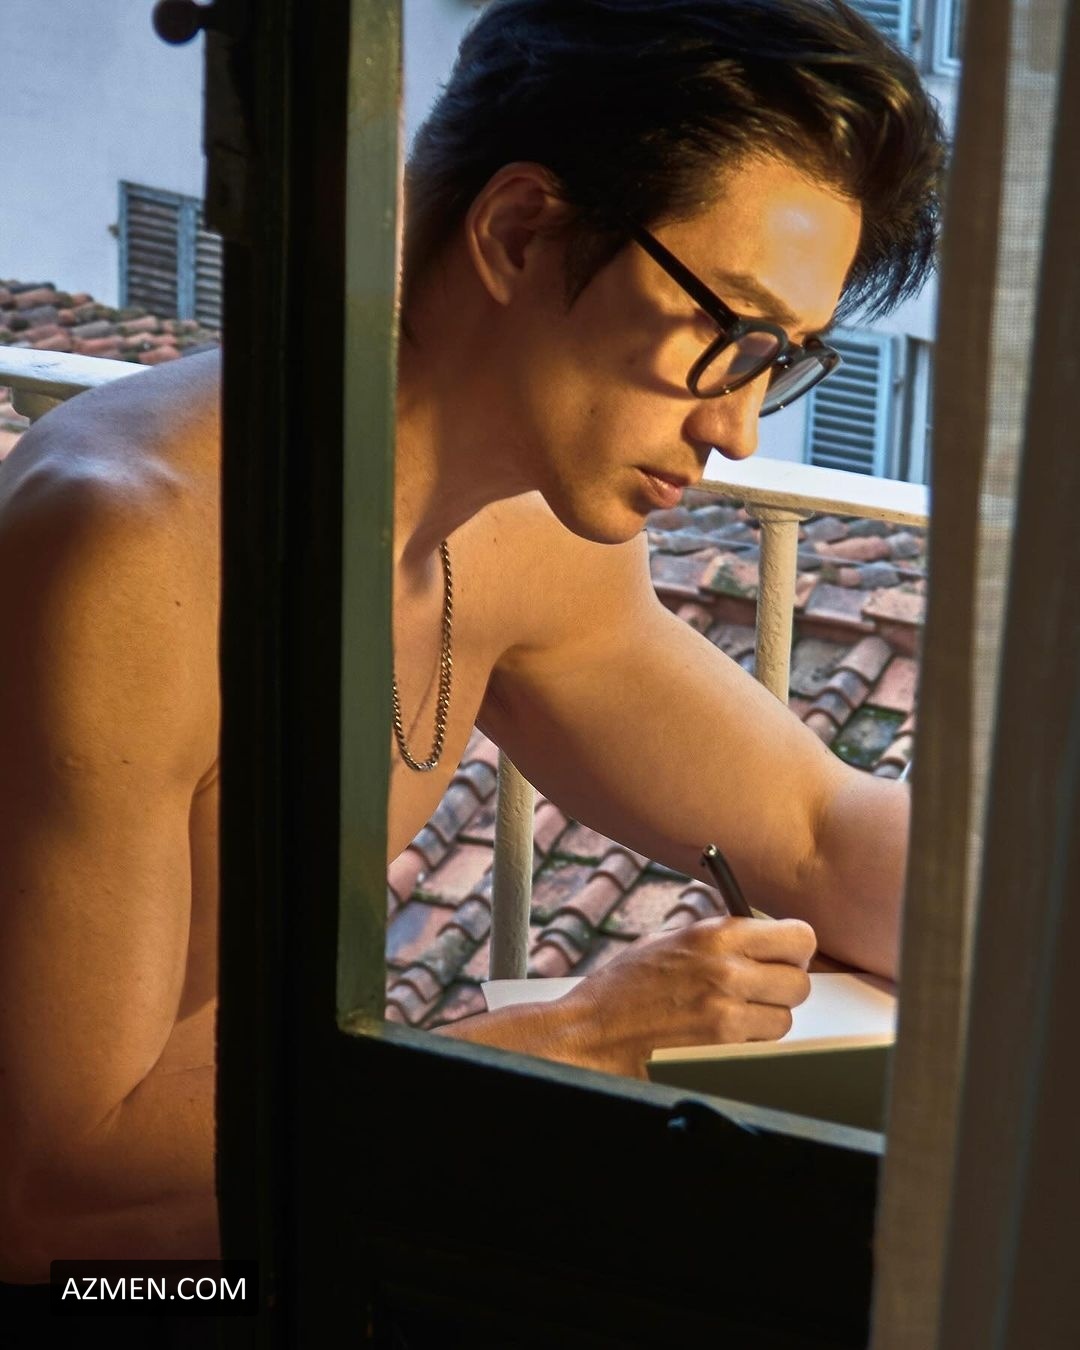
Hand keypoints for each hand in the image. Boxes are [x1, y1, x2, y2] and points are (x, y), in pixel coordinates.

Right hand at [552, 916, 816, 1077]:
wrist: (591, 1032)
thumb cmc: (624, 987)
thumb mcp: (671, 941)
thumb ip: (721, 939)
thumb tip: (765, 943)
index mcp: (715, 934)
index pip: (798, 937)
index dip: (795, 950)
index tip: (786, 956)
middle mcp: (726, 969)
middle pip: (799, 982)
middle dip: (783, 987)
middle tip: (760, 989)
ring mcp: (726, 1012)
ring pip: (785, 1018)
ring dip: (767, 1018)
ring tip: (732, 1015)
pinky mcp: (722, 1049)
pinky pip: (763, 1045)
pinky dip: (751, 1043)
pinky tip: (720, 1035)